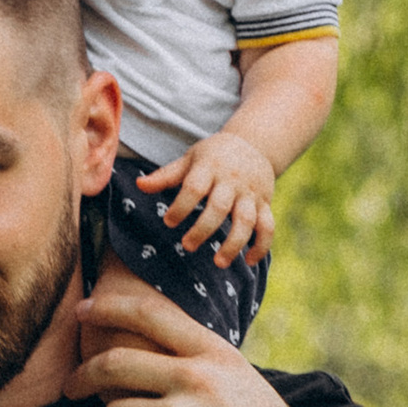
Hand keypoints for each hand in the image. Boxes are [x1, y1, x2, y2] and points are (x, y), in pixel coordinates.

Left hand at [66, 282, 332, 406]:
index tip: (82, 310)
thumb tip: (163, 353)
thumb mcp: (248, 390)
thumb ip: (208, 370)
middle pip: (116, 364)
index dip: (110, 308)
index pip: (153, 316)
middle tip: (70, 388)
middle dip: (83, 376)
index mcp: (218, 357)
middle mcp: (197, 381)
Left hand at [138, 129, 276, 266]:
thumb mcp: (189, 159)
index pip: (194, 188)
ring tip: (219, 263)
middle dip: (203, 228)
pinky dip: (261, 245)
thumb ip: (166, 175)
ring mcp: (251, 193)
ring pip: (246, 220)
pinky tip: (248, 261)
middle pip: (219, 207)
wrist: (254, 143)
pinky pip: (267, 226)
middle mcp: (232, 181)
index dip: (181, 206)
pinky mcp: (265, 204)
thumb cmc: (213, 156)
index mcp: (210, 168)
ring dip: (234, 243)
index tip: (168, 222)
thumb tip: (139, 185)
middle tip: (187, 246)